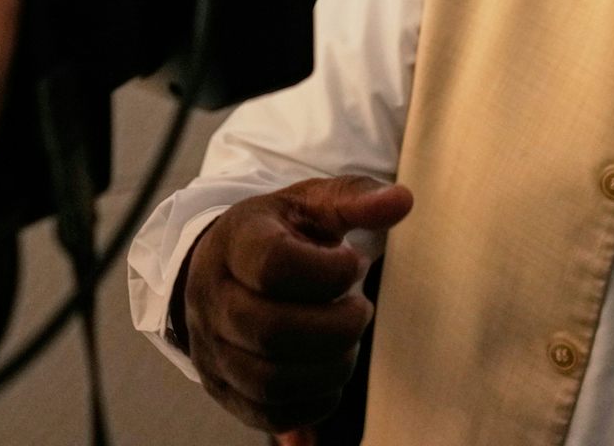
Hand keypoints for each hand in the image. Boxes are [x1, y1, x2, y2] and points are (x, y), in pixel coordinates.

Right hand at [181, 175, 411, 433]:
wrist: (227, 266)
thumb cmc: (278, 233)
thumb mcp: (311, 204)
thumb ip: (355, 199)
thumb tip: (402, 201)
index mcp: (234, 242)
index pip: (274, 266)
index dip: (328, 273)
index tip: (352, 263)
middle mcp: (211, 297)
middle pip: (270, 331)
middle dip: (336, 328)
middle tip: (361, 310)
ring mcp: (212, 348)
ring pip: (270, 381)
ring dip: (330, 368)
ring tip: (348, 341)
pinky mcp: (224, 389)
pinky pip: (270, 414)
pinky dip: (315, 401)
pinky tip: (331, 371)